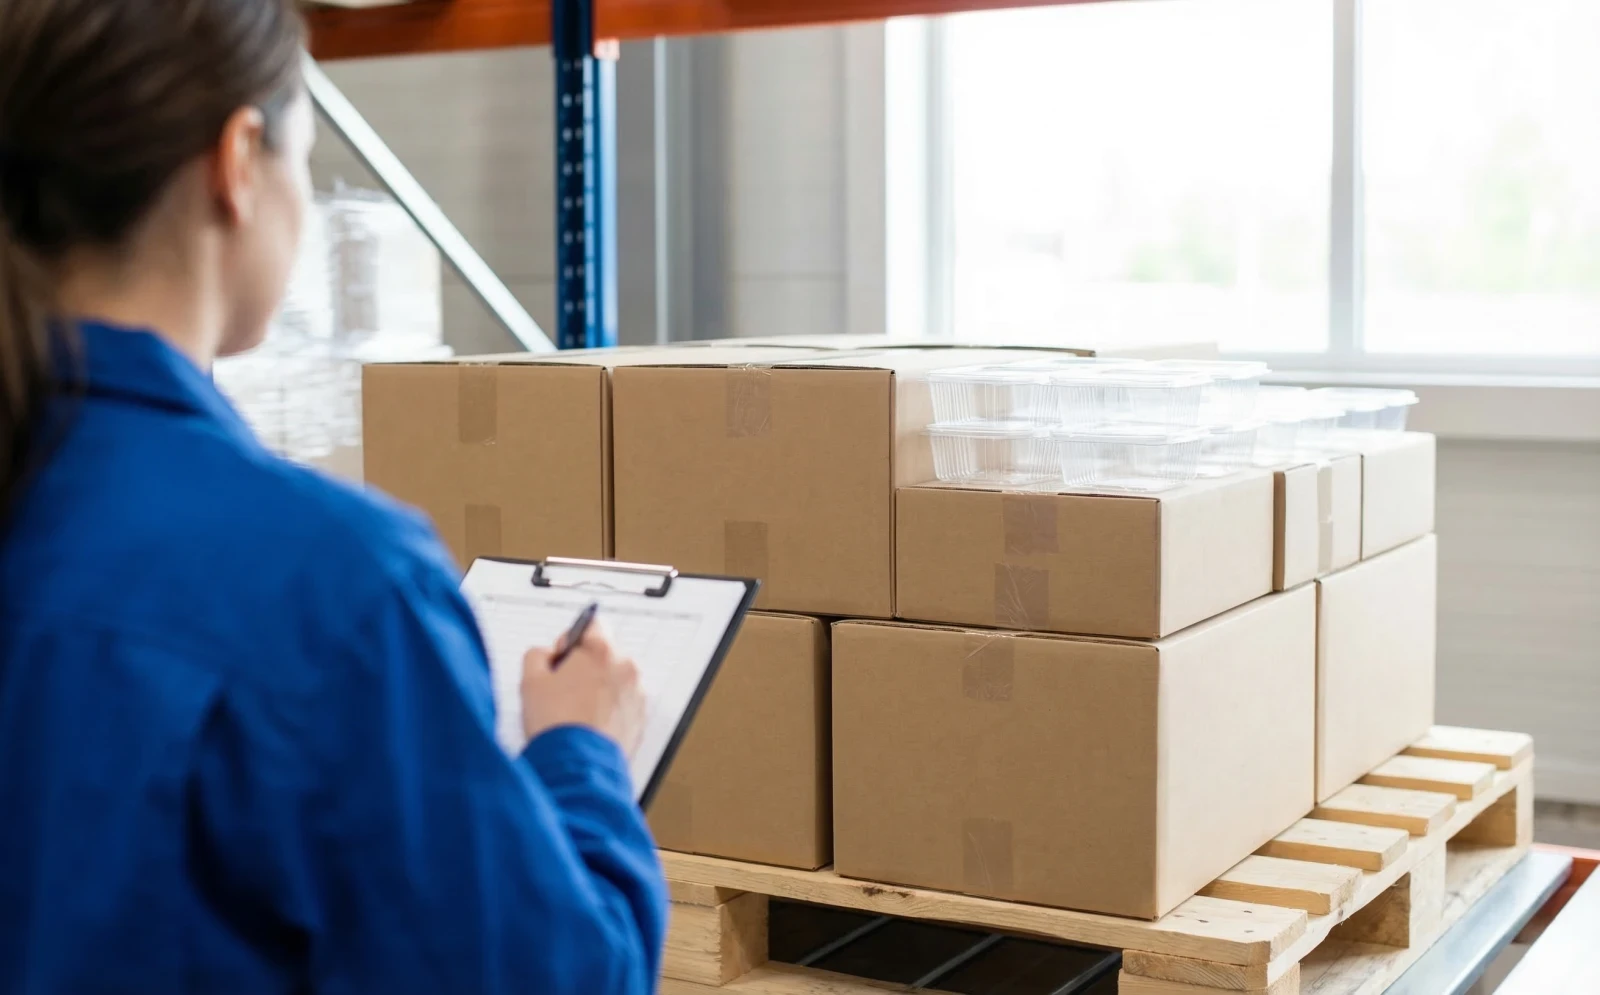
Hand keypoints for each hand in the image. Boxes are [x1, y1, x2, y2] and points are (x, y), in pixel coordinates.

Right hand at [521, 624, 645, 756]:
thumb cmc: (557, 724)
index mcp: (601, 651)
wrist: (578, 765)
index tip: (561, 657)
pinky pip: (623, 705)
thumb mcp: (530, 681)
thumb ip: (537, 655)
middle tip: (562, 690)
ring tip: (574, 713)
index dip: (571, 640)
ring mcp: (637, 694)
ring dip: (598, 690)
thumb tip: (545, 655)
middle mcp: (626, 668)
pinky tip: (588, 726)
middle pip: (604, 655)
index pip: (591, 624)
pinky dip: (609, 711)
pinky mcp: (640, 719)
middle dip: (584, 667)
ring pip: (614, 681)